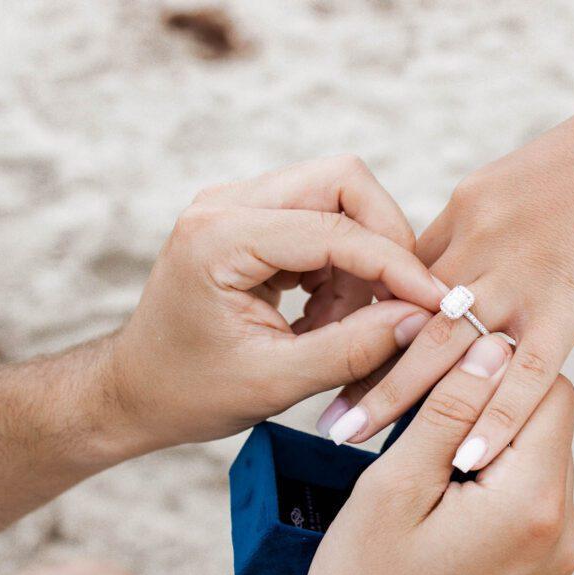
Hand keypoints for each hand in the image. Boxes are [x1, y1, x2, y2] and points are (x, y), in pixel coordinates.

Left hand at [105, 156, 441, 458]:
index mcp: (219, 237)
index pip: (334, 228)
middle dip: (385, 240)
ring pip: (338, 198)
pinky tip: (325, 315)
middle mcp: (226, 203)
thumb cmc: (189, 392)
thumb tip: (420, 320)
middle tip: (399, 302)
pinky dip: (342, 266)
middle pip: (342, 181)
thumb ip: (353, 350)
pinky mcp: (251, 220)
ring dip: (362, 260)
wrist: (135, 389)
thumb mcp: (275, 383)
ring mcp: (237, 205)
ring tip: (344, 325)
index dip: (396, 265)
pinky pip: (322, 221)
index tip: (438, 302)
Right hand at [290, 334, 573, 574]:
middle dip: (492, 404)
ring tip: (428, 456)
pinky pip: (532, 501)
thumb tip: (488, 348)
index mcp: (532, 505)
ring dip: (491, 442)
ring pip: (539, 459)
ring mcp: (558, 559)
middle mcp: (563, 532)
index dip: (498, 365)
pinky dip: (496, 481)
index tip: (445, 368)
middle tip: (425, 410)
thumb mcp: (393, 491)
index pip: (548, 389)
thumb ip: (447, 413)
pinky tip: (444, 495)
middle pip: (548, 424)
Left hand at [317, 67, 573, 469]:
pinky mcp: (569, 305)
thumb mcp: (517, 187)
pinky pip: (526, 372)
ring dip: (397, 400)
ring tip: (354, 442)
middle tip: (323, 417)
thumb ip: (477, 232)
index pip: (398, 278)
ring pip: (447, 348)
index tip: (333, 359)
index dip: (366, 323)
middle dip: (360, 370)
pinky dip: (496, 418)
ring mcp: (521, 278)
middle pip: (405, 318)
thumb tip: (447, 270)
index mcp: (464, 216)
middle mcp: (479, 248)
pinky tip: (466, 459)